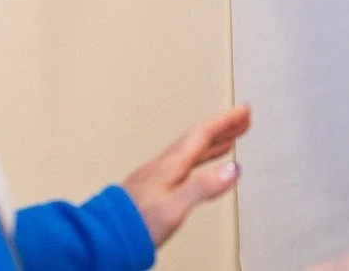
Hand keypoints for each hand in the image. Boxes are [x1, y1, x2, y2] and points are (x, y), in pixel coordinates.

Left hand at [120, 105, 251, 249]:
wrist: (104, 237)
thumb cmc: (135, 224)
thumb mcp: (174, 207)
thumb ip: (203, 187)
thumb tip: (232, 169)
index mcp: (171, 165)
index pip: (202, 134)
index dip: (225, 121)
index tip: (243, 111)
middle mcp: (165, 165)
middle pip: (198, 138)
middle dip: (222, 127)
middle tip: (243, 119)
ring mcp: (158, 175)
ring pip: (191, 150)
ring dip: (213, 142)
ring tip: (230, 139)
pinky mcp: (155, 187)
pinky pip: (184, 163)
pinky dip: (200, 158)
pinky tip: (201, 167)